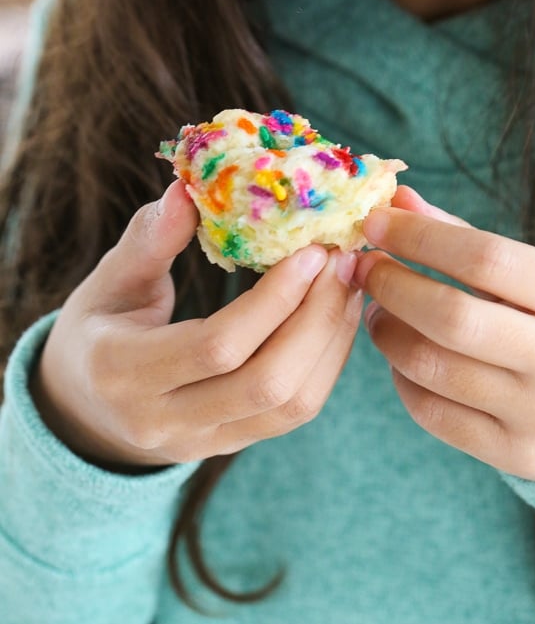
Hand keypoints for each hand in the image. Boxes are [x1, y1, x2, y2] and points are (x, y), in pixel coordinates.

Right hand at [32, 180, 362, 468]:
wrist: (85, 407)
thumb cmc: (97, 329)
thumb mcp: (108, 280)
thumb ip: (148, 239)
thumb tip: (188, 189)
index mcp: (122, 372)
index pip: (216, 346)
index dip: (274, 299)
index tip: (311, 252)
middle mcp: (163, 421)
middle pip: (267, 384)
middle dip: (317, 318)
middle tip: (342, 261)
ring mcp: (202, 442)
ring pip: (291, 406)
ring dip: (331, 340)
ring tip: (348, 284)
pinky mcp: (231, 445)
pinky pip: (294, 413)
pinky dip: (325, 362)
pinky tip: (335, 316)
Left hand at [354, 185, 534, 480]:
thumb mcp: (523, 271)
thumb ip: (462, 236)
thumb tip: (398, 201)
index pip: (486, 259)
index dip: (421, 236)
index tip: (376, 220)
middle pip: (451, 316)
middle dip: (392, 284)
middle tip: (365, 267)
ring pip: (430, 366)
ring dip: (386, 329)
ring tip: (378, 309)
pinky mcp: (515, 453)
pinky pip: (430, 411)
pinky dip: (401, 376)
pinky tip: (403, 354)